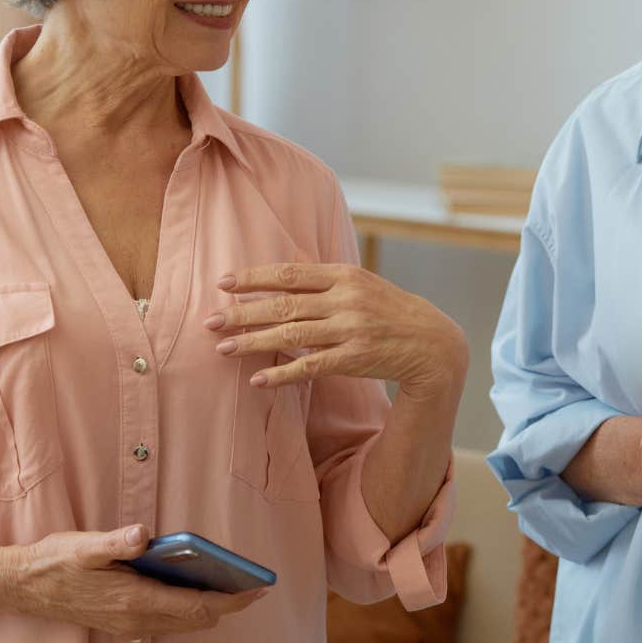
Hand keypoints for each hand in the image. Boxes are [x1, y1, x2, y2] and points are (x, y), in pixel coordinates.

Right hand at [3, 525, 265, 640]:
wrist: (23, 587)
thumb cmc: (55, 562)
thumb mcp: (83, 546)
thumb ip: (115, 543)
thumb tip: (143, 534)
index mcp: (134, 599)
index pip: (196, 607)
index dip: (231, 600)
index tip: (257, 589)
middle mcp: (136, 619)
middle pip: (196, 620)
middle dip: (227, 604)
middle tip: (252, 585)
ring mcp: (129, 625)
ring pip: (183, 624)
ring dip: (208, 608)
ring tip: (230, 585)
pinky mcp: (122, 624)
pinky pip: (166, 623)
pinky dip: (187, 610)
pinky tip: (191, 588)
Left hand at [206, 263, 467, 398]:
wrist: (431, 343)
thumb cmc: (391, 311)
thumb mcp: (362, 283)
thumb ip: (325, 277)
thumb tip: (287, 262)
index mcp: (344, 275)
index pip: (289, 274)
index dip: (254, 278)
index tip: (224, 284)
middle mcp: (344, 300)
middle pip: (283, 305)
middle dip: (242, 313)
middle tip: (210, 321)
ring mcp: (349, 330)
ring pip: (290, 335)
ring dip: (252, 342)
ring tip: (223, 348)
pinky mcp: (353, 359)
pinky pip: (309, 367)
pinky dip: (281, 373)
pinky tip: (258, 380)